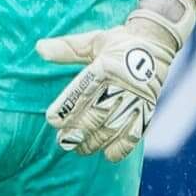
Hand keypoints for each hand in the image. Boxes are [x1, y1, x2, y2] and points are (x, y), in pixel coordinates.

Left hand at [34, 0, 195, 160]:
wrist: (156, 41)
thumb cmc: (118, 42)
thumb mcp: (92, 41)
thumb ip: (66, 49)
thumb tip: (38, 48)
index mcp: (105, 65)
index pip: (83, 89)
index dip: (68, 107)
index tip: (53, 120)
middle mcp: (121, 83)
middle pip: (97, 112)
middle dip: (78, 130)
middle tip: (63, 142)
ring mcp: (136, 98)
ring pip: (114, 126)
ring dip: (95, 141)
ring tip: (80, 149)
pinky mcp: (148, 108)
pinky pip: (136, 131)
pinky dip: (123, 146)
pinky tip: (109, 155)